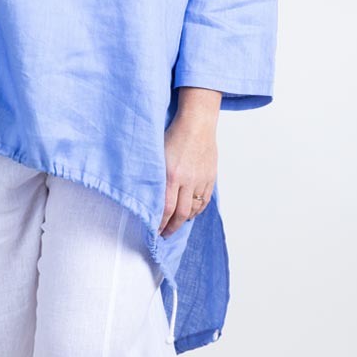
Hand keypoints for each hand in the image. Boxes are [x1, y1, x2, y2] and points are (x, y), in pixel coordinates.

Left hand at [160, 90, 220, 236]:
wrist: (197, 123)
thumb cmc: (174, 134)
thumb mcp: (158, 154)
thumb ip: (154, 175)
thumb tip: (147, 194)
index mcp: (171, 175)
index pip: (165, 208)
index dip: (160, 223)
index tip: (154, 230)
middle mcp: (187, 180)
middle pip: (180, 213)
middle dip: (172, 227)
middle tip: (165, 234)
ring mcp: (201, 179)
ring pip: (194, 208)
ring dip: (185, 219)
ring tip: (176, 224)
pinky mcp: (210, 177)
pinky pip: (205, 200)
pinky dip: (197, 209)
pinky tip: (191, 212)